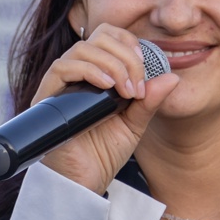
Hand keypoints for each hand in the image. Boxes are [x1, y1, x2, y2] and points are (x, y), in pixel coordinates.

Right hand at [34, 25, 178, 193]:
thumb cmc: (103, 155)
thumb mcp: (134, 125)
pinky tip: (107, 86)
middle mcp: (76, 76)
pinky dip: (88, 70)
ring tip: (126, 91)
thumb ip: (150, 101)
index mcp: (96, 76)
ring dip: (111, 64)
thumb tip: (172, 77)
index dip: (129, 44)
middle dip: (125, 57)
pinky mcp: (47, 99)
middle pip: (98, 37)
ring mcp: (60, 86)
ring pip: (81, 49)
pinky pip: (61, 68)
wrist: (84, 183)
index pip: (108, 37)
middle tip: (137, 87)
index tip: (145, 71)